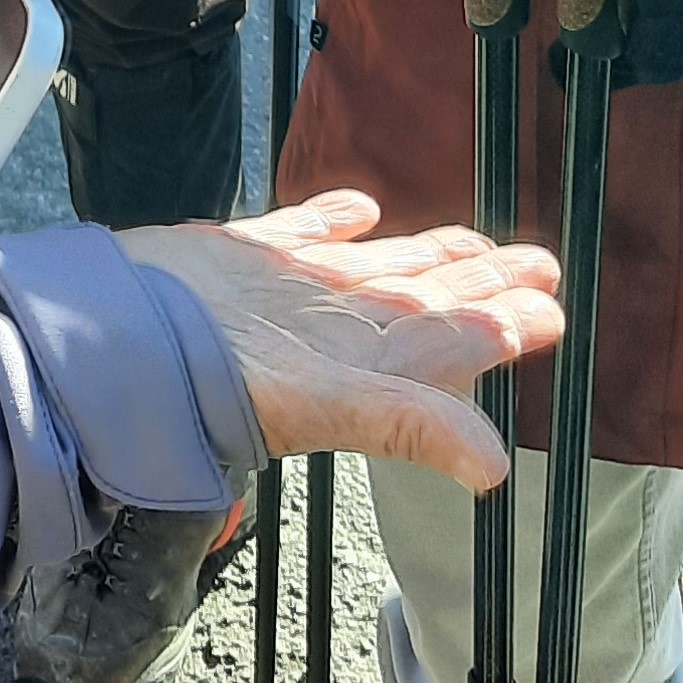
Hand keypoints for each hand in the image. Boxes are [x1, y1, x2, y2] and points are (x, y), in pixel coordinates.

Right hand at [119, 191, 563, 488]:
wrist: (129, 340)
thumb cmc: (230, 381)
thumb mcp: (337, 404)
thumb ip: (418, 425)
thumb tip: (495, 474)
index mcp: (378, 359)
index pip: (461, 338)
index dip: (509, 325)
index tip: (553, 309)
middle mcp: (344, 326)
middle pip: (432, 300)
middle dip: (485, 285)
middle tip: (538, 265)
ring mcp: (295, 289)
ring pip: (380, 265)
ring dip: (427, 252)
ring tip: (468, 241)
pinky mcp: (247, 255)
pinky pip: (304, 231)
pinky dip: (335, 219)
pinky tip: (356, 208)